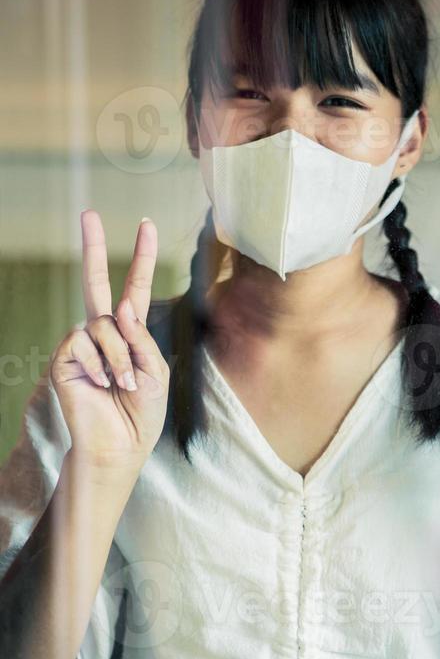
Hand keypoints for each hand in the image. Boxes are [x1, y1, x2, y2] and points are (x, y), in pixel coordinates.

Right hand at [49, 210, 169, 469]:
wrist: (120, 445)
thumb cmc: (142, 413)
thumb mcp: (156, 372)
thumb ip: (142, 338)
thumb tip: (121, 309)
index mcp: (129, 333)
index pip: (134, 289)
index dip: (142, 257)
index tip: (146, 224)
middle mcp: (102, 332)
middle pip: (95, 282)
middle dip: (94, 246)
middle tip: (88, 212)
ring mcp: (82, 344)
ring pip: (105, 325)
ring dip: (122, 359)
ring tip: (124, 386)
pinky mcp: (65, 358)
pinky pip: (85, 342)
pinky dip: (102, 364)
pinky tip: (102, 386)